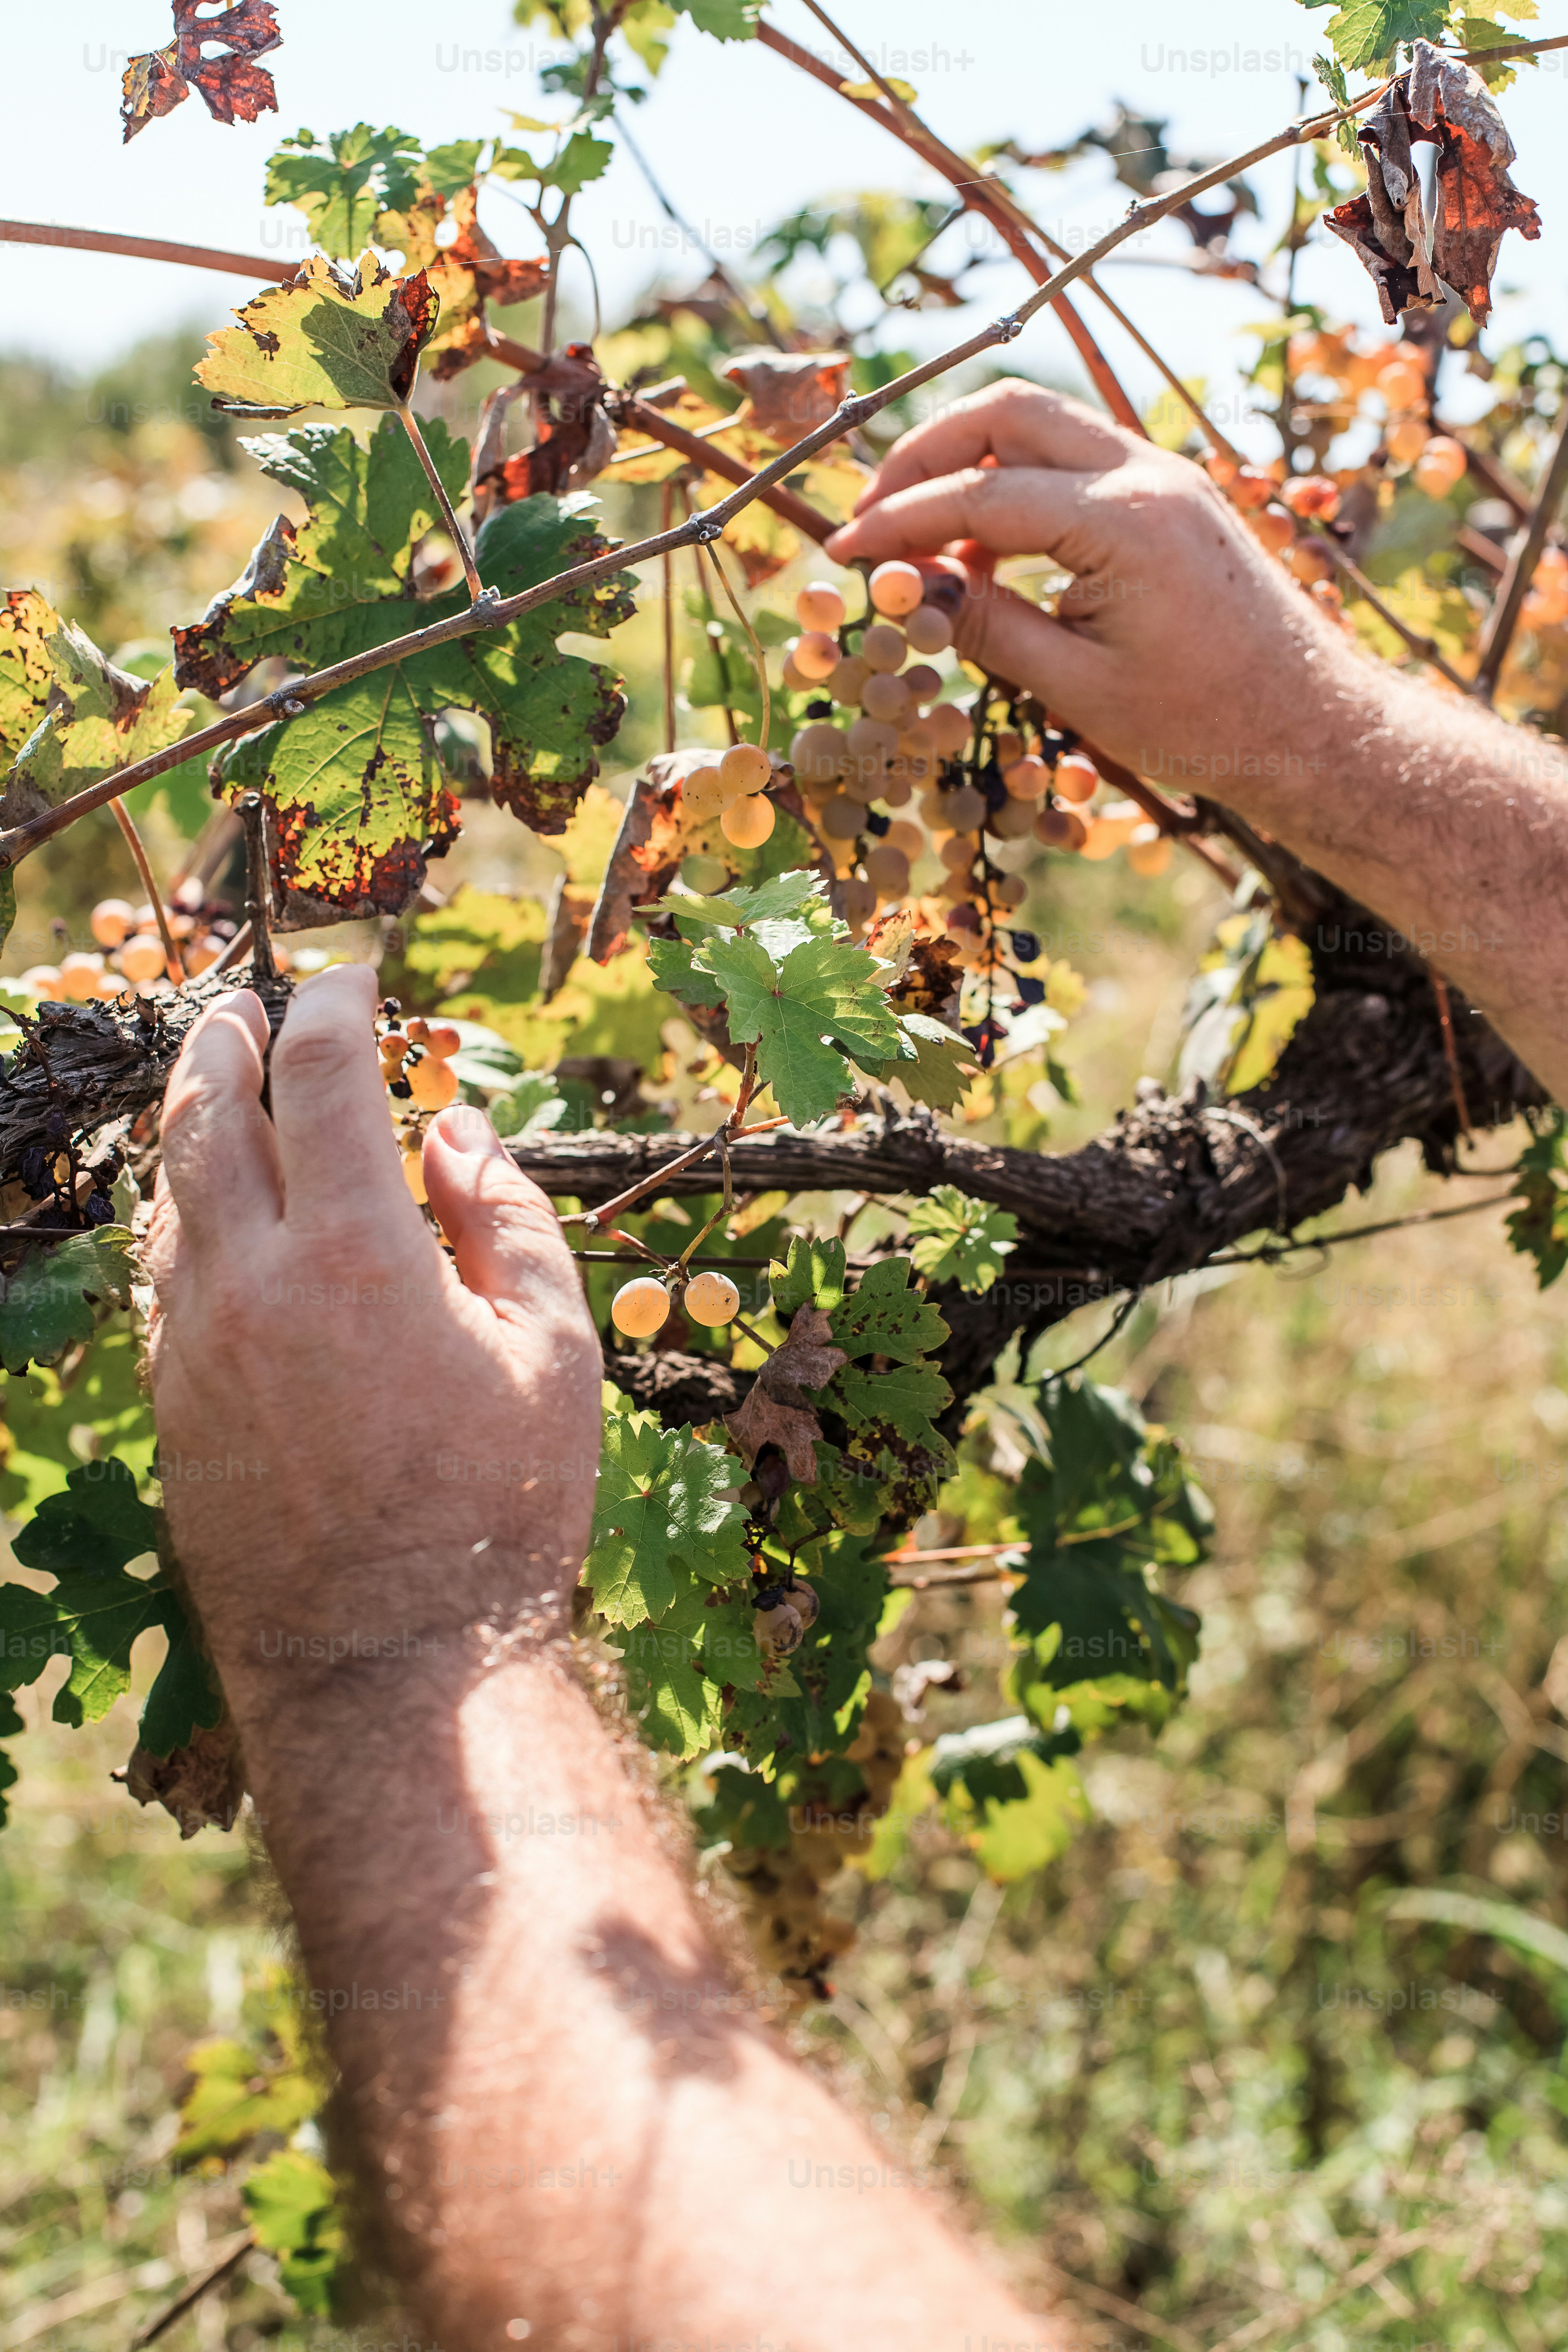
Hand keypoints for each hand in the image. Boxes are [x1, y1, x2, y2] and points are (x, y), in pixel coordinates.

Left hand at [144, 967, 600, 1708]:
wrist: (394, 1664)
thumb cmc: (500, 1509)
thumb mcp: (551, 1354)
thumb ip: (504, 1221)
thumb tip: (454, 1134)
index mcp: (357, 1255)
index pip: (319, 1078)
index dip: (334, 1007)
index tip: (353, 977)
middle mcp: (253, 1285)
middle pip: (207, 1115)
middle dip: (225, 1040)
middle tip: (246, 1002)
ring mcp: (196, 1346)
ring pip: (168, 1194)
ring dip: (189, 1122)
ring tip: (216, 1086)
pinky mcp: (173, 1404)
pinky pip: (160, 1276)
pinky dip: (181, 1216)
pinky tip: (205, 1211)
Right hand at [825, 379, 1355, 782]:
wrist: (1308, 725)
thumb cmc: (1203, 722)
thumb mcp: (1077, 686)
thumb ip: (987, 626)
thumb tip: (906, 588)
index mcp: (1124, 521)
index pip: (980, 496)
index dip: (899, 522)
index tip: (842, 552)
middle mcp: (1146, 474)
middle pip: (1005, 412)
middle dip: (924, 454)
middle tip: (872, 516)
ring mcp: (1162, 475)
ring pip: (1040, 425)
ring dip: (968, 466)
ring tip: (921, 543)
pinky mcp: (1168, 495)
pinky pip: (1073, 460)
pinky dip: (1014, 488)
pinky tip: (987, 557)